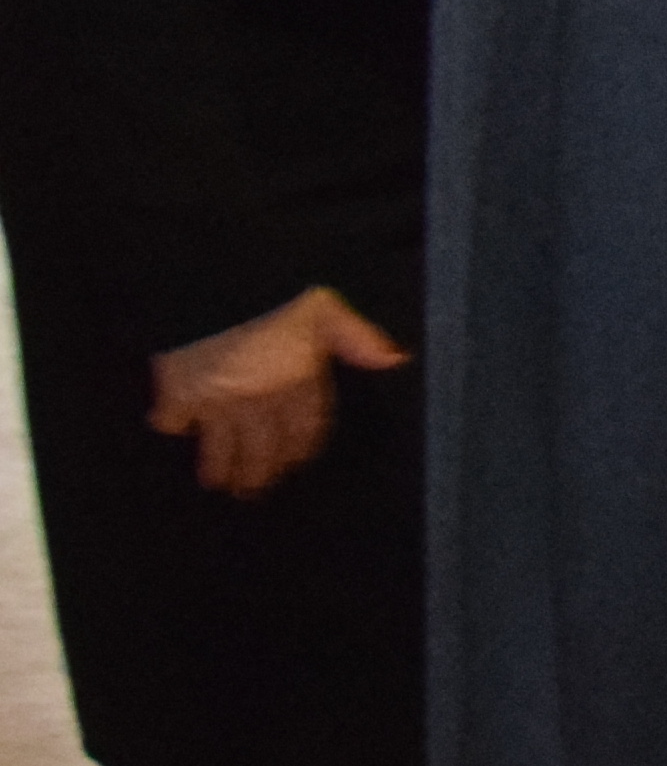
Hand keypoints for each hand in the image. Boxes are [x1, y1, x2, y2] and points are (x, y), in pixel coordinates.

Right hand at [144, 284, 403, 496]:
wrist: (210, 277)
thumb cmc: (273, 287)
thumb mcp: (324, 304)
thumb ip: (356, 337)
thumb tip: (396, 360)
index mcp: (298, 378)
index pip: (304, 430)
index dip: (299, 449)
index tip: (294, 462)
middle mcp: (260, 398)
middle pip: (262, 451)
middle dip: (259, 473)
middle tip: (255, 488)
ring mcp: (217, 401)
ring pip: (220, 449)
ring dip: (220, 468)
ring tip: (219, 482)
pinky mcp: (176, 393)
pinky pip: (173, 420)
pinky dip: (171, 424)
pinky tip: (174, 429)